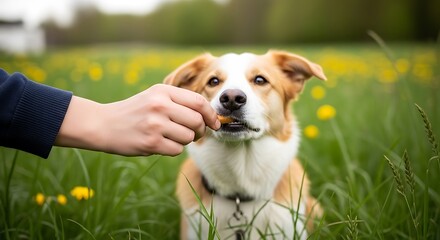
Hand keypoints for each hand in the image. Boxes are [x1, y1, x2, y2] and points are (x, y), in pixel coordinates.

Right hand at [55, 84, 220, 155]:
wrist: (104, 124)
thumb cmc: (135, 111)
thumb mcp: (154, 97)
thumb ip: (179, 102)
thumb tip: (209, 117)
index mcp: (163, 91)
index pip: (198, 102)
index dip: (211, 114)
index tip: (214, 123)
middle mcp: (160, 105)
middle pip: (197, 121)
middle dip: (200, 130)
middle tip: (194, 134)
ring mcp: (155, 124)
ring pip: (188, 137)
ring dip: (185, 140)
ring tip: (171, 137)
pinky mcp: (150, 142)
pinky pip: (176, 150)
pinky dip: (173, 149)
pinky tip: (161, 144)